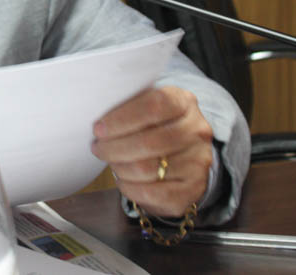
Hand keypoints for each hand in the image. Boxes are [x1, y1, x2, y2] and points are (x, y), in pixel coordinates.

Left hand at [91, 86, 213, 216]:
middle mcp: (197, 130)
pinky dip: (130, 187)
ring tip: (110, 162)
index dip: (121, 119)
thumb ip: (126, 106)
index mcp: (183, 102)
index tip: (99, 128)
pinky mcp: (194, 188)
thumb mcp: (145, 106)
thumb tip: (97, 116)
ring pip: (148, 169)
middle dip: (114, 147)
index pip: (153, 106)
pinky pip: (154, 193)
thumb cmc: (153, 126)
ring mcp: (198, 160)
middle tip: (97, 148)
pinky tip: (122, 180)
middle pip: (148, 142)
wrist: (182, 155)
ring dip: (119, 167)